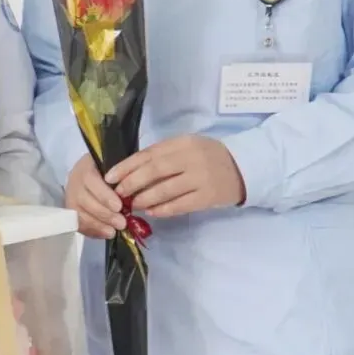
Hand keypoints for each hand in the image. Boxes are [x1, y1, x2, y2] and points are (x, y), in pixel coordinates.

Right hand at [65, 155, 124, 239]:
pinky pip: (77, 223)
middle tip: (121, 223)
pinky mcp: (70, 210)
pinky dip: (91, 231)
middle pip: (84, 200)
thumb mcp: (116, 167)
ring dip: (97, 225)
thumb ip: (122, 179)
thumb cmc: (110, 170)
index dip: (104, 196)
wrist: (93, 171)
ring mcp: (70, 196)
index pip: (91, 180)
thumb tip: (132, 197)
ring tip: (113, 232)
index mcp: (87, 166)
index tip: (119, 206)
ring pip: (79, 213)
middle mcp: (75, 181)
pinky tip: (104, 234)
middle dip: (104, 214)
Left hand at [106, 136, 244, 217]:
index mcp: (182, 143)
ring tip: (132, 205)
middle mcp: (190, 158)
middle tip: (117, 194)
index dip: (126, 166)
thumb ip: (162, 155)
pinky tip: (151, 212)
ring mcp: (200, 178)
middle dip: (131, 183)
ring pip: (165, 190)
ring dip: (144, 199)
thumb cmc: (208, 156)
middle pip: (154, 171)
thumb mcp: (186, 147)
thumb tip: (130, 171)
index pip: (148, 154)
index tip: (109, 177)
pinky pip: (179, 205)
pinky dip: (163, 209)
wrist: (244, 168)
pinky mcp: (207, 197)